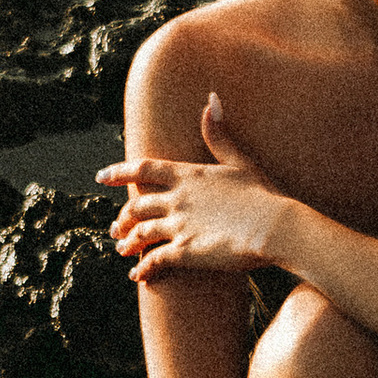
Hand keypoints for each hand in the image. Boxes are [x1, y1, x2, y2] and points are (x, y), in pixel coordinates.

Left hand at [98, 96, 289, 281]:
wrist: (276, 226)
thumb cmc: (263, 194)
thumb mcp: (240, 161)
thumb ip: (219, 135)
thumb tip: (211, 100)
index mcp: (187, 175)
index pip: (143, 169)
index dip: (119, 172)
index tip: (101, 177)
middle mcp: (176, 199)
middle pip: (137, 206)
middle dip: (123, 218)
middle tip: (116, 228)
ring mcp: (178, 225)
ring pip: (140, 234)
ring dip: (129, 243)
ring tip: (123, 250)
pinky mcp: (184, 252)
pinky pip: (154, 261)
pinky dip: (142, 269)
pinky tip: (138, 277)